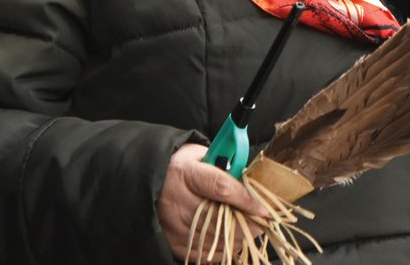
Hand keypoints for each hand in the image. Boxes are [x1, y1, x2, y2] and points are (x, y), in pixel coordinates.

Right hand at [157, 143, 267, 262]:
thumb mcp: (201, 155)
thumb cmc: (181, 166)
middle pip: (219, 218)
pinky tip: (231, 240)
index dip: (245, 200)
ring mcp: (172, 225)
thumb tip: (250, 181)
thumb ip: (225, 166)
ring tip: (250, 230)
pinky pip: (204, 253)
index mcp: (186, 173)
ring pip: (213, 239)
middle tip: (262, 222)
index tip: (263, 209)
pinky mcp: (172, 242)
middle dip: (246, 223)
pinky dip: (222, 249)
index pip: (221, 188)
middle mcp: (176, 201)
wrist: (146, 180)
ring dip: (236, 238)